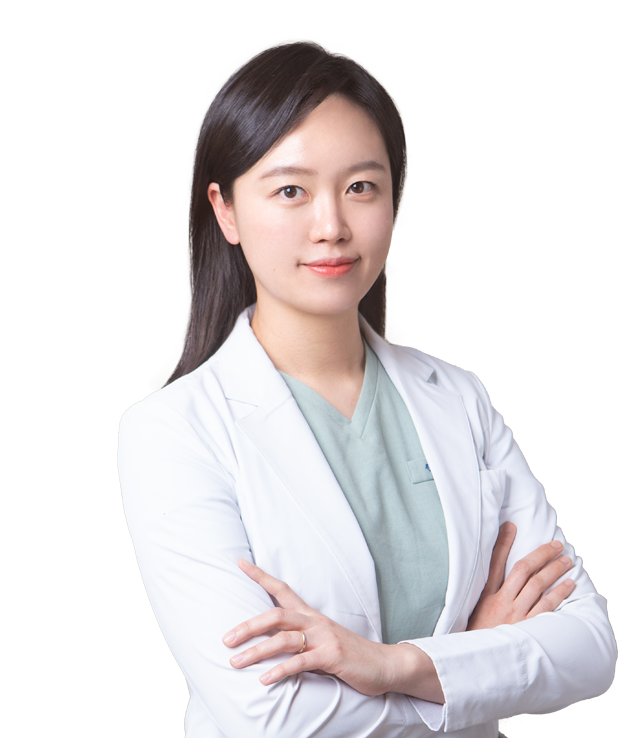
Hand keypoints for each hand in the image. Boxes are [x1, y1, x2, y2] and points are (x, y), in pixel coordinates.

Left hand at [222, 559, 443, 701]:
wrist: (385, 665)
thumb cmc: (350, 654)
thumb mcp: (322, 639)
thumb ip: (300, 637)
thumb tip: (270, 640)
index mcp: (311, 615)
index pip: (281, 589)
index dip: (260, 575)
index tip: (239, 563)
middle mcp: (315, 622)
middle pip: (275, 615)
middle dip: (248, 626)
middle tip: (225, 639)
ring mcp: (324, 638)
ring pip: (283, 639)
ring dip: (256, 651)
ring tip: (236, 663)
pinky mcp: (332, 656)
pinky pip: (301, 662)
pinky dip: (280, 671)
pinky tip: (265, 680)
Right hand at [467, 522, 574, 630]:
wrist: (476, 665)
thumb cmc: (476, 637)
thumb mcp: (471, 611)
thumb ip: (481, 592)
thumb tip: (490, 576)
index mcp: (485, 595)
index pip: (493, 562)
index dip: (502, 543)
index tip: (511, 526)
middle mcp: (501, 601)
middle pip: (522, 569)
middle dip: (540, 554)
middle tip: (555, 544)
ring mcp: (515, 615)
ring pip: (537, 585)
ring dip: (554, 570)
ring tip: (567, 560)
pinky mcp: (527, 629)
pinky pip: (547, 607)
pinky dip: (559, 593)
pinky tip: (568, 584)